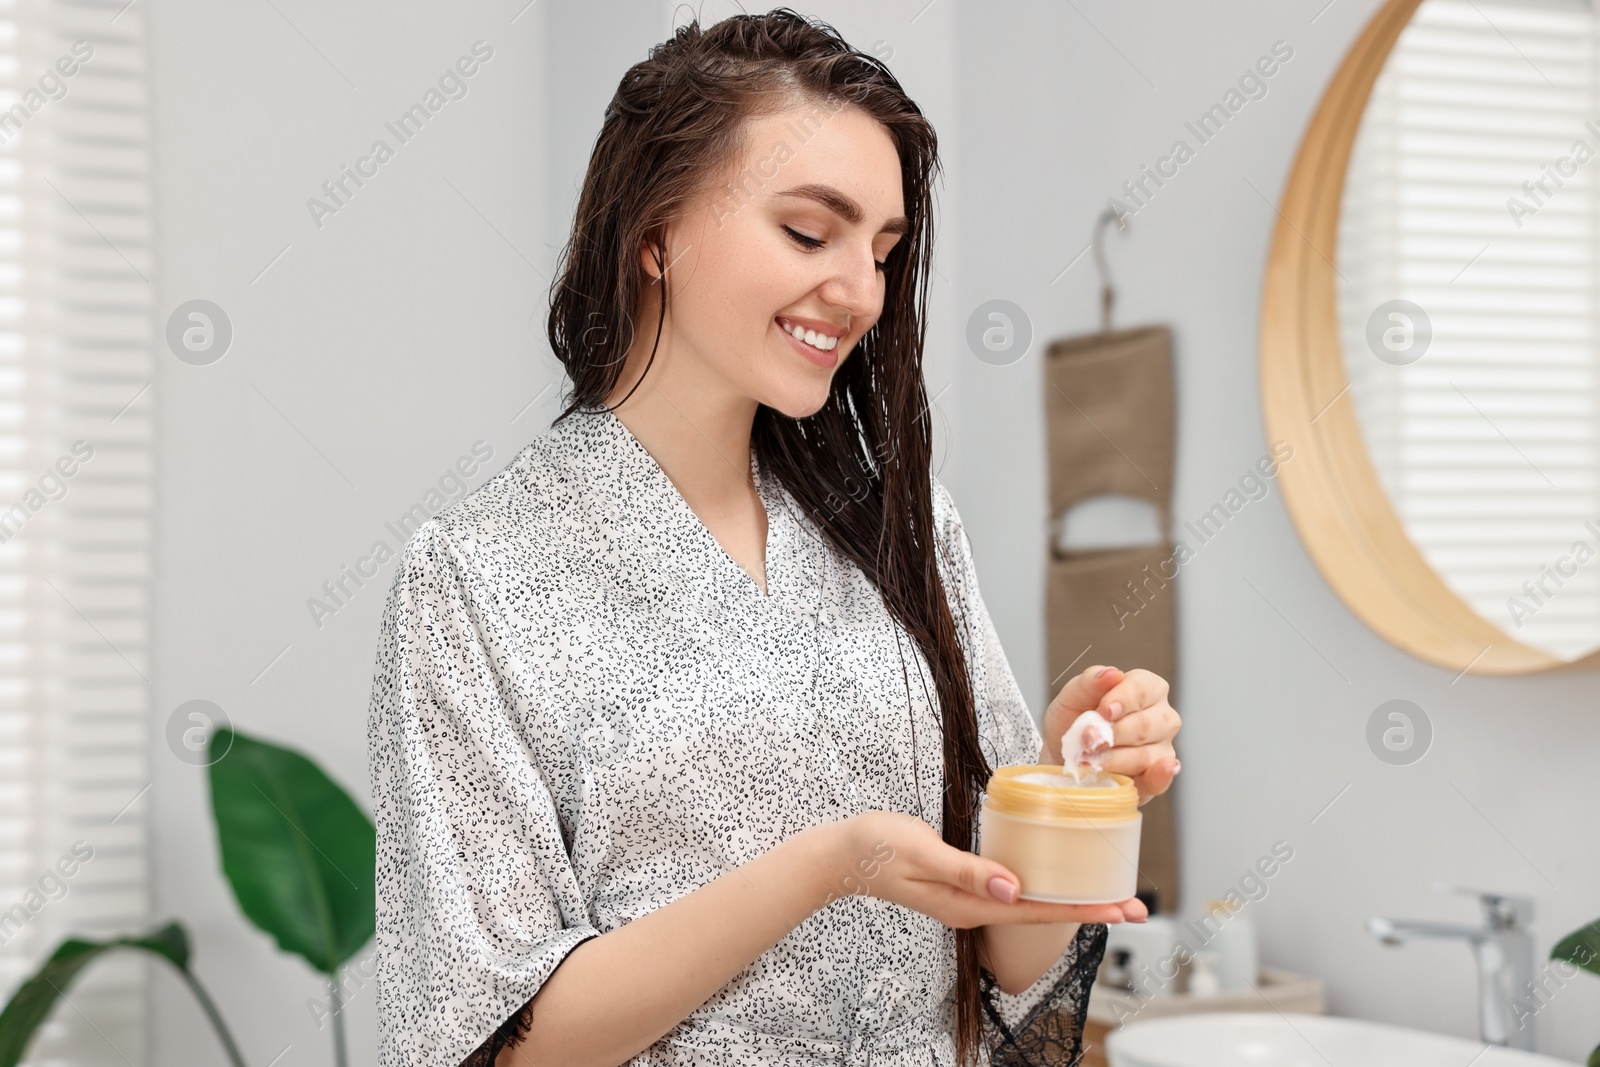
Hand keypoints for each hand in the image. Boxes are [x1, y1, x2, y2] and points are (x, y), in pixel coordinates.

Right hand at [826, 811, 1146, 927]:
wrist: (838, 855)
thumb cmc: (875, 847)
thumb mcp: (921, 851)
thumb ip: (967, 870)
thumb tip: (1013, 888)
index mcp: (968, 904)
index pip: (1036, 912)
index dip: (1081, 910)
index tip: (1120, 908)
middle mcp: (974, 907)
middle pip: (1042, 913)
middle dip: (1090, 908)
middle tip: (1136, 906)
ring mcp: (968, 898)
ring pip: (1030, 903)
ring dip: (1071, 898)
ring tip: (1110, 893)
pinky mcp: (962, 883)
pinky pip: (1012, 889)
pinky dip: (1043, 885)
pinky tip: (1057, 876)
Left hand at [1041, 665, 1180, 805]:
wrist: (1062, 755)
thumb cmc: (1072, 720)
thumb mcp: (1072, 697)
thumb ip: (1089, 682)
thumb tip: (1111, 673)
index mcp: (1147, 689)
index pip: (1143, 688)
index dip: (1123, 699)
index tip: (1104, 710)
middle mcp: (1162, 717)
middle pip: (1145, 725)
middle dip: (1112, 733)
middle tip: (1086, 739)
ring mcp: (1162, 749)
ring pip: (1145, 755)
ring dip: (1113, 759)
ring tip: (1087, 760)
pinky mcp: (1155, 779)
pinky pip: (1160, 780)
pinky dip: (1158, 778)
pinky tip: (1155, 776)